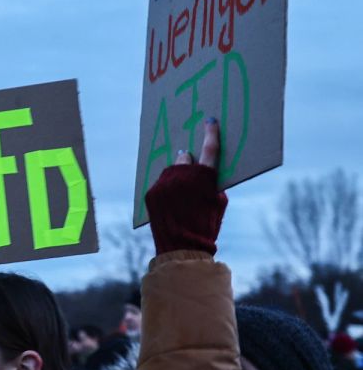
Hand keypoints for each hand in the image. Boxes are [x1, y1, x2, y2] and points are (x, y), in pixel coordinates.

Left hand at [145, 118, 228, 255]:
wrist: (181, 247)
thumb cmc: (206, 226)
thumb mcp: (218, 203)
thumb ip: (213, 184)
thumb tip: (207, 173)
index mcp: (203, 178)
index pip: (209, 150)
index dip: (211, 134)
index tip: (210, 122)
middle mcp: (182, 177)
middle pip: (185, 158)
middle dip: (189, 162)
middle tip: (193, 172)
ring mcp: (164, 184)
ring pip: (171, 170)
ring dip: (177, 175)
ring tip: (182, 192)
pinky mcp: (151, 192)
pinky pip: (161, 183)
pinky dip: (166, 187)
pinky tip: (172, 200)